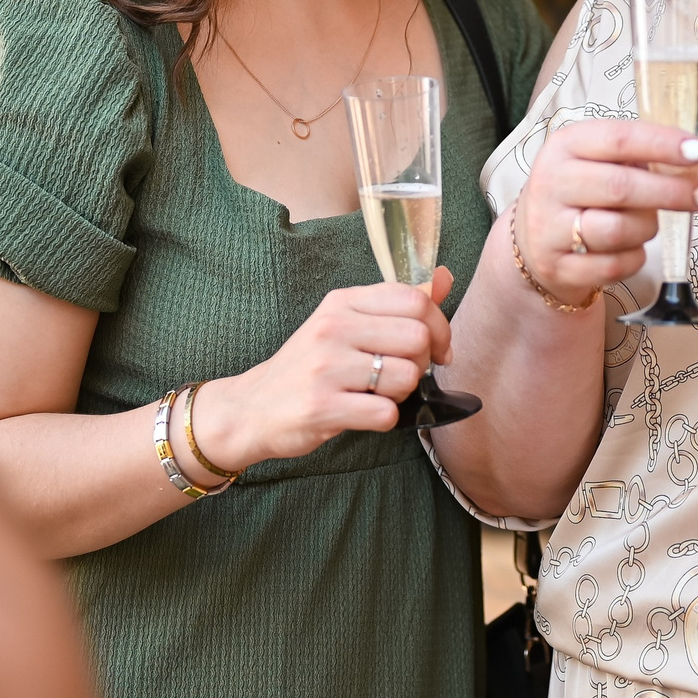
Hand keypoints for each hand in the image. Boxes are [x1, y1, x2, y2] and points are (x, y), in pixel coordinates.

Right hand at [192, 270, 454, 473]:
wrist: (251, 408)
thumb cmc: (308, 366)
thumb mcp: (346, 324)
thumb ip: (396, 304)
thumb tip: (445, 278)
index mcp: (342, 302)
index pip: (415, 299)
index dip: (439, 328)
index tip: (437, 350)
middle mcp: (333, 327)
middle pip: (418, 338)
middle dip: (422, 363)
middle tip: (400, 376)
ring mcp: (325, 367)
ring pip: (406, 377)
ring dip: (402, 393)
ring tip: (375, 394)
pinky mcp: (321, 406)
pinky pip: (386, 414)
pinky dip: (384, 419)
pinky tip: (362, 414)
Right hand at [513, 121, 697, 307]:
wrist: (536, 239)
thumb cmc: (585, 193)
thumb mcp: (616, 165)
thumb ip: (664, 161)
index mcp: (567, 144)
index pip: (619, 139)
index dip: (662, 144)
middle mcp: (552, 181)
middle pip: (621, 186)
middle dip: (670, 192)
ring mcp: (549, 226)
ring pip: (618, 229)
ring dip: (648, 228)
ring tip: (650, 223)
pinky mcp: (556, 265)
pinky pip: (613, 265)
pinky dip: (634, 258)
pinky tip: (631, 247)